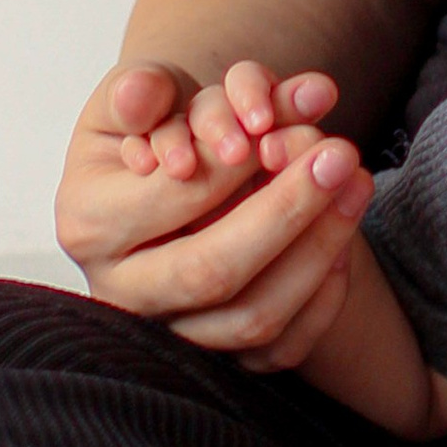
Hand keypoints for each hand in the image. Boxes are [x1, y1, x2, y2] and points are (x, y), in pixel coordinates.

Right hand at [54, 59, 373, 370]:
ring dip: (319, 250)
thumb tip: (145, 93)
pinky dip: (322, 299)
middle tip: (339, 153)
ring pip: (254, 317)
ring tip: (357, 183)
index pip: (171, 201)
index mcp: (88, 224)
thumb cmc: (154, 128)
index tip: (278, 126)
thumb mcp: (137, 95)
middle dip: (287, 210)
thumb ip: (144, 86)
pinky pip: (281, 350)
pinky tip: (345, 240)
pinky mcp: (218, 359)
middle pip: (212, 270)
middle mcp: (122, 291)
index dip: (230, 165)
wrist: (167, 179)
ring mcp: (170, 333)